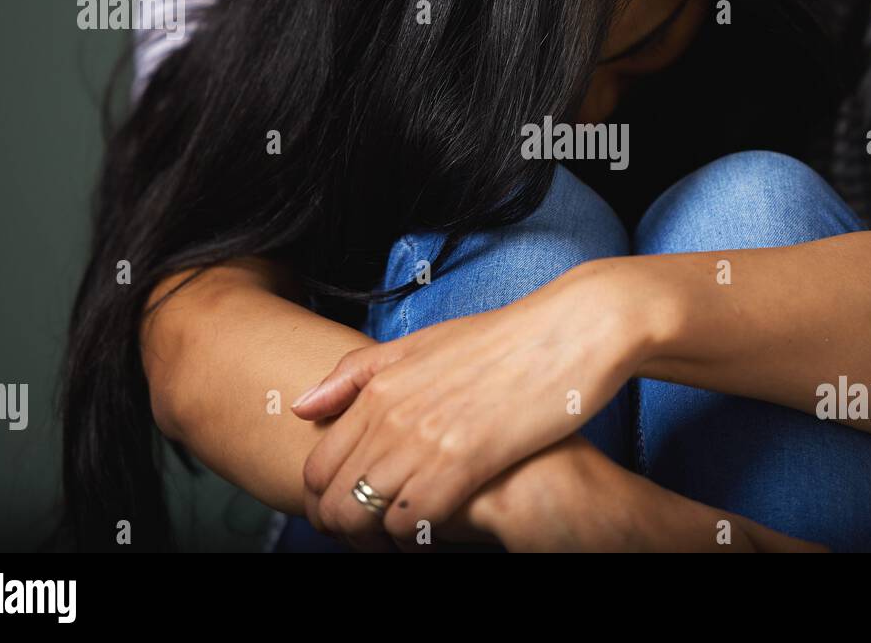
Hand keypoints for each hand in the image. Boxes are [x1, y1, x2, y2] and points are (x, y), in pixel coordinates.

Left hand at [293, 258, 673, 543]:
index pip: (317, 465)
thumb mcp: (424, 342)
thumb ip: (359, 373)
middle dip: (342, 529)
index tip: (345, 513)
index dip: (322, 501)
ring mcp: (426, 439)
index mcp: (378, 387)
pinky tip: (436, 532)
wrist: (568, 331)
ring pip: (366, 517)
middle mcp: (392, 414)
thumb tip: (302, 405)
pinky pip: (414, 521)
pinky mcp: (464, 461)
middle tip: (367, 538)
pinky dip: (418, 537)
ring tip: (401, 540)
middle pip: (333, 499)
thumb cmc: (503, 338)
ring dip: (378, 538)